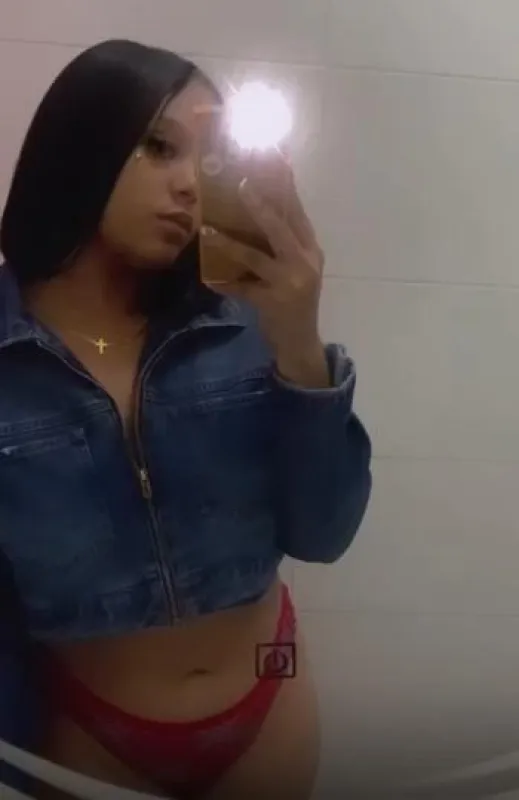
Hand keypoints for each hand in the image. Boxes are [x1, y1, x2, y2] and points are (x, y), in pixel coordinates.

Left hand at [201, 159, 328, 387]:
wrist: (300, 343)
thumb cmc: (293, 301)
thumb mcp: (295, 269)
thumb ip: (281, 245)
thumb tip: (251, 211)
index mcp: (310, 249)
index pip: (297, 211)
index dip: (285, 184)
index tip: (275, 157)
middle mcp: (305, 262)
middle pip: (282, 227)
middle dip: (261, 205)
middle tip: (241, 185)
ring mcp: (291, 283)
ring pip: (258, 256)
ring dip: (231, 243)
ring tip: (209, 230)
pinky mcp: (274, 303)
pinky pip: (243, 289)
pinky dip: (225, 283)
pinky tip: (209, 277)